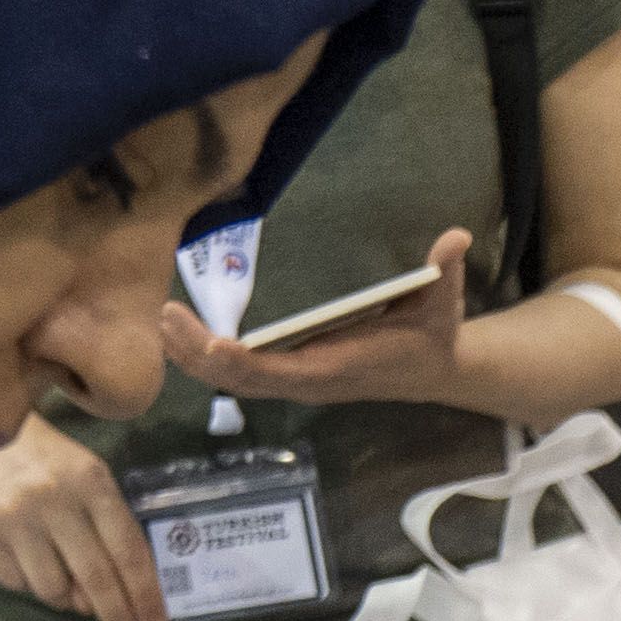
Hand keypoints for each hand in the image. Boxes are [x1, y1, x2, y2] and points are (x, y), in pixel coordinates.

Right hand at [0, 415, 164, 620]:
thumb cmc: (52, 465)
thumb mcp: (91, 480)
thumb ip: (109, 533)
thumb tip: (104, 603)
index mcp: (90, 481)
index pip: (127, 551)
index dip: (145, 596)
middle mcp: (51, 498)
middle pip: (95, 578)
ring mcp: (12, 516)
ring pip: (54, 590)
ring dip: (71, 600)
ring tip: (70, 580)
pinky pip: (19, 584)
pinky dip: (34, 585)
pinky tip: (34, 561)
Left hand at [161, 224, 470, 408]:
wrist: (433, 370)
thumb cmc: (432, 334)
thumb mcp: (443, 303)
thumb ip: (445, 271)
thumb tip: (456, 239)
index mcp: (338, 367)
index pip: (284, 373)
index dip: (246, 363)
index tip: (215, 345)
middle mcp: (310, 381)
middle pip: (243, 380)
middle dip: (201, 355)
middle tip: (167, 317)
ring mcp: (296, 381)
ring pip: (234, 381)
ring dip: (194, 357)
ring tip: (163, 321)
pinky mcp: (290, 375)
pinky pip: (240, 374)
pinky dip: (207, 358)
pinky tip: (181, 335)